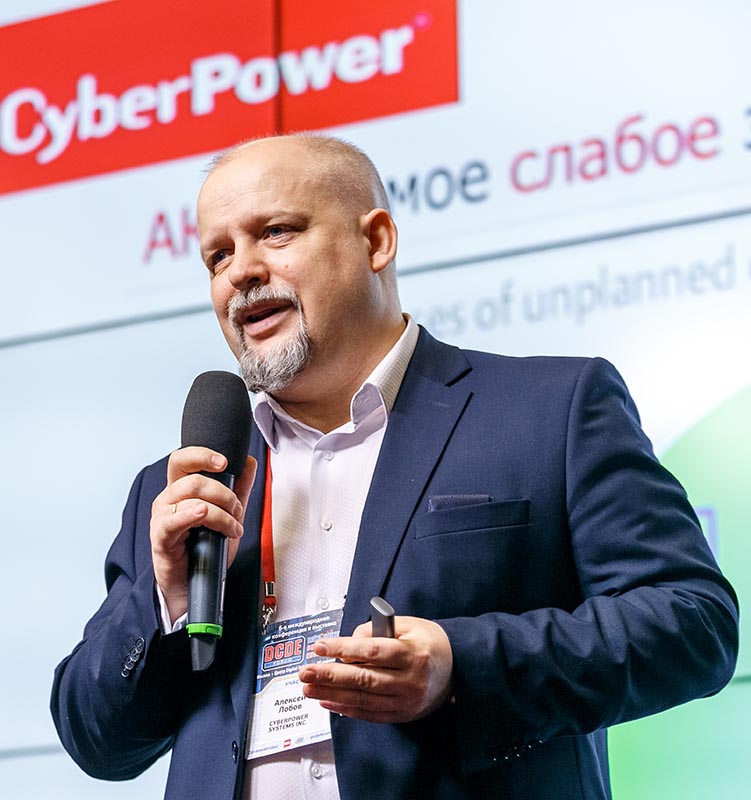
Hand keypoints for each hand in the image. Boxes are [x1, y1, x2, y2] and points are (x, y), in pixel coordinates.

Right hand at [150, 447, 255, 622]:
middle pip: (192, 478)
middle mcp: (168, 499)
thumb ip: (239, 488)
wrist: (194, 586)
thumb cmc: (206, 549)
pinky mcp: (160, 537)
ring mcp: (161, 517)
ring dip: (220, 512)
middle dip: (223, 492)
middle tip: (237, 511)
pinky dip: (191, 515)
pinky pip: (172, 520)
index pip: (183, 459)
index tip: (225, 463)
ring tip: (232, 528)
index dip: (202, 455)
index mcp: (181, 489)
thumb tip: (249, 461)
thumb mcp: (228, 514)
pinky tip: (203, 515)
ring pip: (191, 498)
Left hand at [299, 616, 452, 722]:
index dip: (343, 649)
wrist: (460, 668)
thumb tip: (348, 645)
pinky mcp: (402, 715)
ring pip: (363, 700)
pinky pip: (369, 714)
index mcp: (413, 653)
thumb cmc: (430, 642)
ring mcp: (406, 701)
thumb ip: (377, 631)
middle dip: (330, 676)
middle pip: (363, 679)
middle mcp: (410, 680)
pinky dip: (346, 709)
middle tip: (305, 672)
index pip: (371, 651)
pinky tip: (328, 702)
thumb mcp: (409, 625)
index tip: (320, 646)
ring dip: (332, 695)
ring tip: (309, 688)